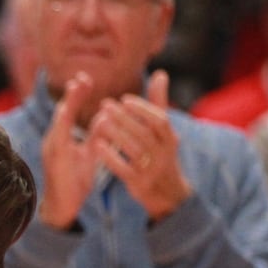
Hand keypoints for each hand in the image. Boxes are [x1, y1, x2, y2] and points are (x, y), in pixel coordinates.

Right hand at [37, 71, 99, 228]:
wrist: (62, 207)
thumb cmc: (74, 181)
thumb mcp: (90, 155)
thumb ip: (96, 136)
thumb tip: (105, 116)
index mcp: (63, 138)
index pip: (70, 112)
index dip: (77, 95)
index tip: (86, 79)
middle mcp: (54, 140)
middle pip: (63, 112)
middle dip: (72, 94)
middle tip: (82, 76)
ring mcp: (52, 149)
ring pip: (59, 121)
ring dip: (67, 103)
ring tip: (75, 87)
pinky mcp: (53, 158)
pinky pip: (57, 136)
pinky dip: (61, 122)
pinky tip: (65, 111)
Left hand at [87, 70, 190, 222]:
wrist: (167, 194)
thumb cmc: (162, 154)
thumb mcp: (164, 132)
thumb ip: (159, 103)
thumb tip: (160, 73)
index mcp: (170, 139)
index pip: (159, 120)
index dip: (142, 109)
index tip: (123, 99)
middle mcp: (164, 154)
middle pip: (144, 133)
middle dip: (124, 118)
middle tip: (104, 105)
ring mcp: (151, 170)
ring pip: (133, 150)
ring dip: (116, 134)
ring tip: (99, 122)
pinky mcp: (139, 183)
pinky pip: (123, 169)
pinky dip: (111, 156)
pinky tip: (97, 145)